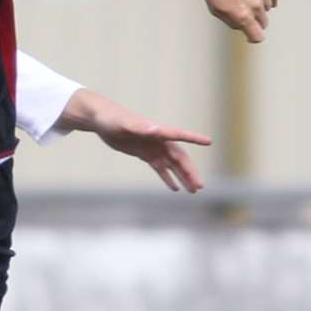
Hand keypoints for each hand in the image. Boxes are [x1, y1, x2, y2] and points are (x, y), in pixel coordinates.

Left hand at [92, 100, 210, 192]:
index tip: (209, 141)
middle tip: (200, 187)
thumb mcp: (124, 124)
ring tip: (193, 191)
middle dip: (190, 172)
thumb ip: (140, 127)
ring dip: (183, 177)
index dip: (194, 138)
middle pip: (180, 158)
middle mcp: (159, 140)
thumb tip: (155, 129)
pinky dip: (167, 178)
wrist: (102, 120)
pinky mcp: (145, 154)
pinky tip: (174, 188)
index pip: (179, 135)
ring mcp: (153, 148)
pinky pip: (160, 168)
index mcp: (157, 131)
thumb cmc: (112, 119)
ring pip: (172, 165)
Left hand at [194, 0, 279, 43]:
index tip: (249, 34)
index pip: (257, 36)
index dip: (253, 37)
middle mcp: (255, 5)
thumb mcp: (215, 9)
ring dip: (259, 7)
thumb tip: (243, 26)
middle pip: (263, 22)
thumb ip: (231, 20)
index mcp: (242, 15)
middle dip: (254, 22)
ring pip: (268, 8)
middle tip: (242, 14)